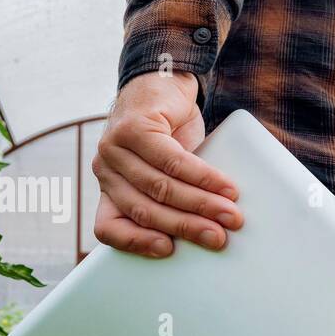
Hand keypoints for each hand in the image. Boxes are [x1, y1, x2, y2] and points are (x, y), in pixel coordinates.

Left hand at [92, 71, 242, 256]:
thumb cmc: (170, 136)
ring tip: (230, 214)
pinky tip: (224, 186)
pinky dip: (203, 177)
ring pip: (161, 187)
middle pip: (144, 209)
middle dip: (186, 227)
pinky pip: (172, 161)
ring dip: (201, 204)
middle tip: (219, 238)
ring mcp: (115, 147)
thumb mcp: (165, 172)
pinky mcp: (134, 127)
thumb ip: (173, 199)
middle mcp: (105, 170)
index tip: (168, 251)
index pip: (108, 227)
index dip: (136, 243)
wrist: (165, 84)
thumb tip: (210, 233)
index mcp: (108, 188)